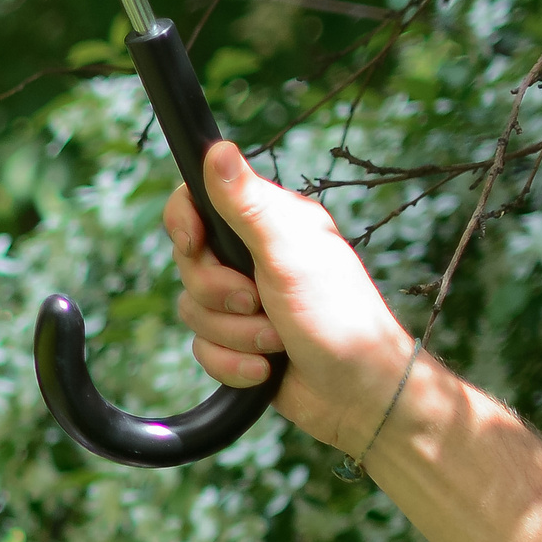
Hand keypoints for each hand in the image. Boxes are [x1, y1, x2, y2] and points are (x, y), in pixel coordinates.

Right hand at [168, 139, 423, 456]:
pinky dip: (232, 364)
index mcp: (270, 223)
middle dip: (220, 295)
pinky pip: (203, 349)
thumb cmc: (338, 317)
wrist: (357, 393)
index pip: (199, 202)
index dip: (185, 224)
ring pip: (193, 311)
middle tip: (259, 302)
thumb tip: (216, 148)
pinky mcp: (239, 342)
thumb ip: (247, 204)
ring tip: (276, 341)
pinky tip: (267, 370)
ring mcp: (246, 302)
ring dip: (235, 335)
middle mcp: (254, 258)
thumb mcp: (289, 254)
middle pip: (189, 264)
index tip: (195, 244)